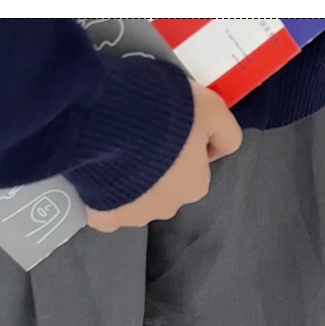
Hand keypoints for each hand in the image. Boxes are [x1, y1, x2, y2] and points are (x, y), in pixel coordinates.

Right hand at [85, 80, 241, 231]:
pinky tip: (99, 172)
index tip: (169, 126)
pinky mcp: (104, 217)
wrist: (109, 122)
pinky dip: (103, 194)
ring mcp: (135, 216)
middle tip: (140, 134)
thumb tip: (220, 148)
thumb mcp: (210, 108)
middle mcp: (169, 208)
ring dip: (129, 179)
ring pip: (135, 198)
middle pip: (164, 186)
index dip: (183, 145)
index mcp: (195, 185)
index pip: (194, 168)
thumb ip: (225, 131)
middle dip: (156, 166)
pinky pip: (106, 209)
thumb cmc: (164, 114)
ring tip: (115, 148)